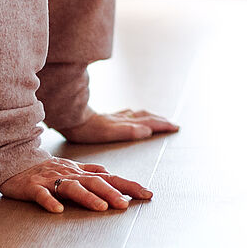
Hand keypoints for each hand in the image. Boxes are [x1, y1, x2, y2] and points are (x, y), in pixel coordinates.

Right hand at [0, 156, 151, 213]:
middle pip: (94, 182)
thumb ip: (89, 171)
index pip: (110, 178)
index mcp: (80, 172)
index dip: (129, 185)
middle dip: (112, 193)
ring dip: (87, 197)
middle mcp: (70, 174)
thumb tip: (109, 172)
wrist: (14, 162)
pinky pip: (42, 195)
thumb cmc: (45, 169)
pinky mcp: (33, 187)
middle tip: (126, 205)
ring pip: (72, 188)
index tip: (148, 194)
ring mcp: (51, 180)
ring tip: (101, 208)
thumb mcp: (71, 169)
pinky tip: (58, 211)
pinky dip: (50, 201)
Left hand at [58, 108, 178, 142]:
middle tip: (172, 124)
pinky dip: (135, 115)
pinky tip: (132, 114)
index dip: (162, 125)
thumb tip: (147, 130)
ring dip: (150, 116)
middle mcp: (122, 118)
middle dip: (161, 120)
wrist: (71, 118)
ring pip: (137, 115)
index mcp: (125, 123)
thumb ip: (128, 131)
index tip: (175, 127)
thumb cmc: (87, 129)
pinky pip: (126, 114)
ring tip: (158, 118)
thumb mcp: (108, 133)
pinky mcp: (106, 118)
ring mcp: (114, 117)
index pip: (149, 123)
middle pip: (146, 117)